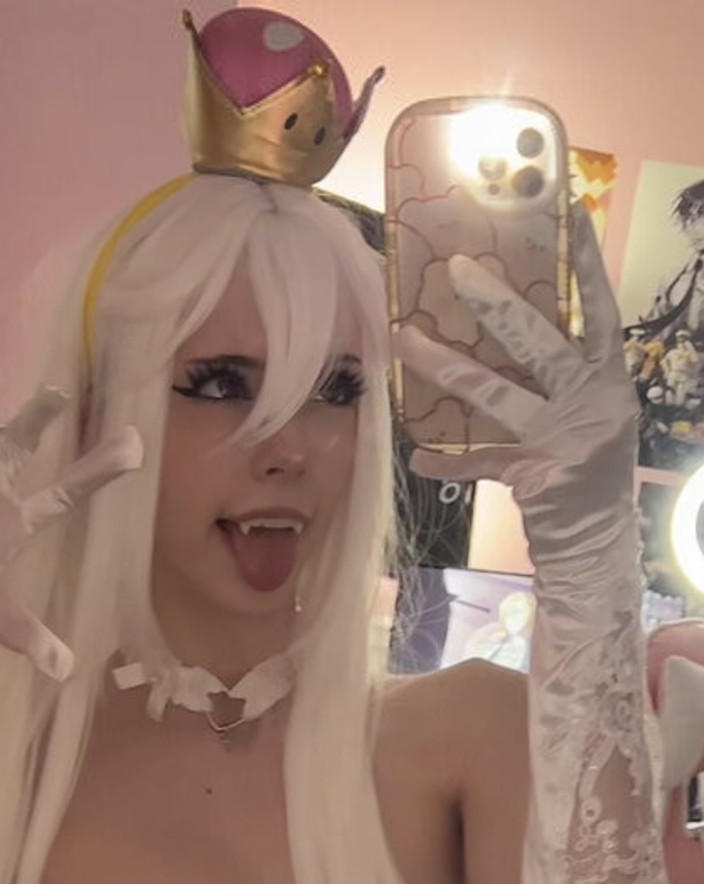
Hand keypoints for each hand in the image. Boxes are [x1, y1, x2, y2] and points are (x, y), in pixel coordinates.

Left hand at [393, 205, 637, 577]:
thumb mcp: (589, 416)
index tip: (568, 210)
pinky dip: (447, 460)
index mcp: (609, 378)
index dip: (587, 262)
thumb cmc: (587, 473)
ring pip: (495, 393)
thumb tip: (507, 326)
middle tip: (455, 267)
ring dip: (444, 366)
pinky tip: (417, 456)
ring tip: (402, 339)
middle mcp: (592, 401)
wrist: (597, 545)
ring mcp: (564, 439)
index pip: (600, 308)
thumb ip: (561, 377)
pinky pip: (480, 462)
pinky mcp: (536, 476)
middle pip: (539, 341)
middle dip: (495, 304)